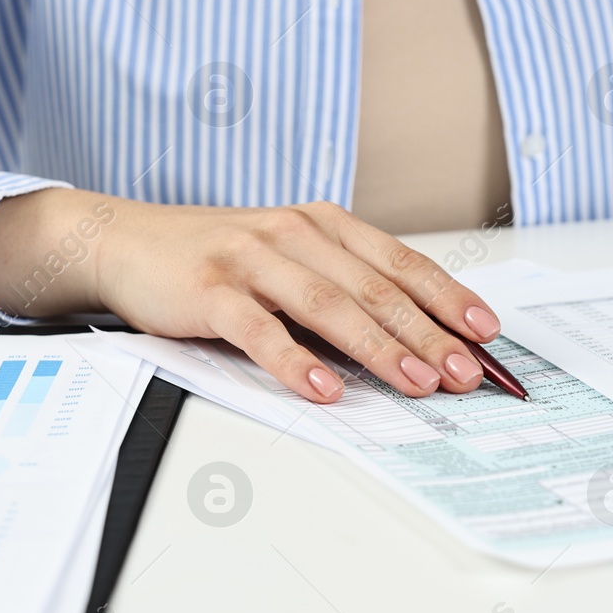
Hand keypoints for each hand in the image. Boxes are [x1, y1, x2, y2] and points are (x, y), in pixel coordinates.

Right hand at [0, 190, 500, 403]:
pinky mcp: (211, 290)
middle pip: (375, 288)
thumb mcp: (288, 260)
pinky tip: (326, 389)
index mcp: (323, 224)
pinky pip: (261, 331)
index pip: (400, 262)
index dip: (448, 298)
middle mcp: (294, 234)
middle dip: (428, 333)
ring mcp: (252, 259)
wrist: (126, 242)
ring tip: (417, 382)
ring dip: (379, 349)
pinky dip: (297, 362)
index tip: (486, 332)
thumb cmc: (217, 259)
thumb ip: (341, 289)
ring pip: (329, 306)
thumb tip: (411, 342)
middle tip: (466, 372)